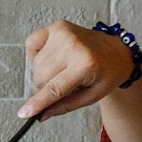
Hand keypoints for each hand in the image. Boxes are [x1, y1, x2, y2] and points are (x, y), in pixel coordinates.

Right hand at [19, 20, 135, 119]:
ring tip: (64, 70)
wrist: (117, 51)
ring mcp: (63, 33)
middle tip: (64, 86)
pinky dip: (37, 55)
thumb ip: (65, 106)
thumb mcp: (92, 96)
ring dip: (44, 74)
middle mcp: (73, 45)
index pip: (54, 88)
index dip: (37, 102)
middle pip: (40, 78)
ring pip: (35, 66)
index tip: (24, 113)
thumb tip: (40, 115)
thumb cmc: (107, 73)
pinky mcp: (57, 26)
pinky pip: (31, 45)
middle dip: (45, 89)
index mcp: (86, 64)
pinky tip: (54, 57)